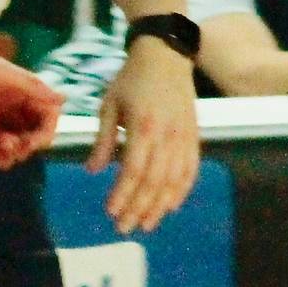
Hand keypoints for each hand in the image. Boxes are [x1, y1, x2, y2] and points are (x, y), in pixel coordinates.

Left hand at [0, 38, 63, 167]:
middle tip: (4, 148)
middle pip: (29, 131)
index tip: (28, 144)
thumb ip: (29, 85)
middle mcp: (4, 99)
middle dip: (22, 146)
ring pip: (9, 140)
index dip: (43, 133)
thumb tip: (64, 98)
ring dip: (5, 154)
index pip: (45, 114)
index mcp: (16, 86)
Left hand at [88, 40, 200, 232]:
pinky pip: (190, 171)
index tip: (111, 211)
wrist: (165, 59)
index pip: (133, 171)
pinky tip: (170, 206)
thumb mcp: (109, 105)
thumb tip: (92, 170)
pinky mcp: (194, 138)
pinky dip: (181, 191)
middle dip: (138, 208)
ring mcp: (185, 139)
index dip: (123, 194)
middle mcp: (168, 138)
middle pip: (154, 182)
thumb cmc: (130, 80)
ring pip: (174, 182)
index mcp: (144, 128)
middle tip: (124, 227)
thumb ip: (103, 139)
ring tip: (145, 224)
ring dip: (159, 206)